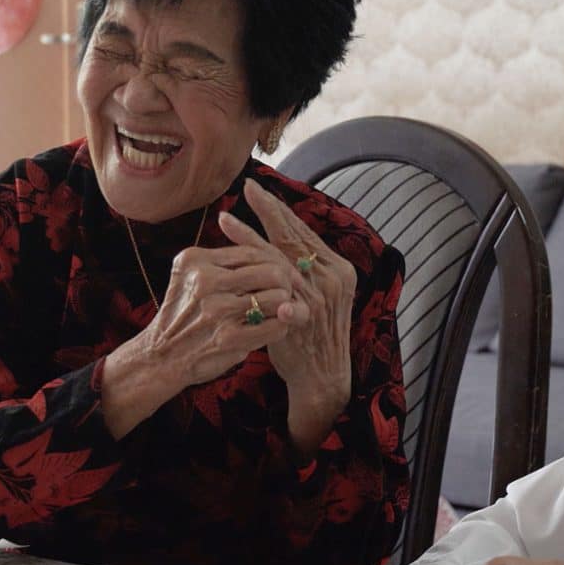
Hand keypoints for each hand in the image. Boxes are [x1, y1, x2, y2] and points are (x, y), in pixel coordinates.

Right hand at [101, 234, 301, 437]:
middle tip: (287, 293)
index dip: (275, 262)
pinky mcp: (228, 338)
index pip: (252, 252)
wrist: (160, 357)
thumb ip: (222, 263)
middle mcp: (205, 281)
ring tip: (280, 310)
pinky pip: (276, 325)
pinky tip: (275, 326)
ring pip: (277, 298)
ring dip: (285, 306)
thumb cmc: (184, 315)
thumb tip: (270, 254)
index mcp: (196, 260)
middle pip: (270, 272)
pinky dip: (281, 326)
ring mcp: (217, 310)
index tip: (284, 273)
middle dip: (285, 283)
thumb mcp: (190, 277)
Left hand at [232, 179, 357, 448]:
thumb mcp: (315, 295)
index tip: (257, 191)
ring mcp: (319, 296)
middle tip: (247, 188)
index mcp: (338, 268)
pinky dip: (257, 270)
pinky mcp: (304, 314)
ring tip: (225, 220)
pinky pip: (276, 285)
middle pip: (295, 236)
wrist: (322, 376)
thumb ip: (304, 269)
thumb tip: (280, 236)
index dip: (279, 211)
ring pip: (280, 258)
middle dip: (268, 210)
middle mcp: (332, 277)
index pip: (304, 232)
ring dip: (250, 238)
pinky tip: (239, 259)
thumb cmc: (311, 333)